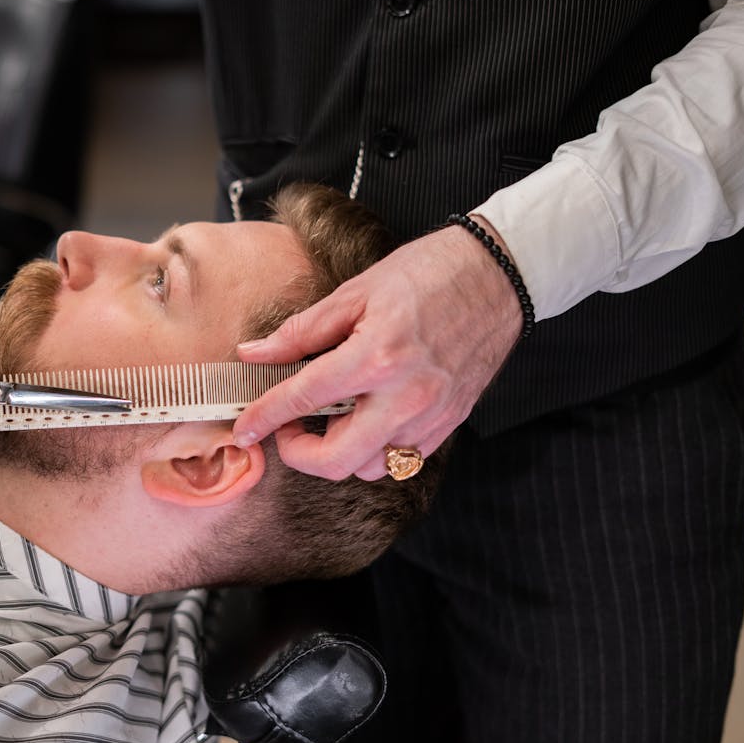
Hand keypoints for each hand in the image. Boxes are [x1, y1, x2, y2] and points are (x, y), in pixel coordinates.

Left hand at [232, 218, 523, 479]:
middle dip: (299, 453)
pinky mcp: (449, 425)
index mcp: (377, 357)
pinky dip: (375, 448)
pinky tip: (368, 415)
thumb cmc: (428, 274)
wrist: (497, 275)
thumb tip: (254, 354)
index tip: (245, 428)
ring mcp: (431, 416)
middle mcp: (406, 396)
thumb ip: (300, 332)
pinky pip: (401, 460)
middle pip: (336, 460)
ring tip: (335, 414)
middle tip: (289, 427)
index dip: (265, 416)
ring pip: (369, 468)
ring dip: (341, 451)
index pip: (304, 399)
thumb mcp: (355, 293)